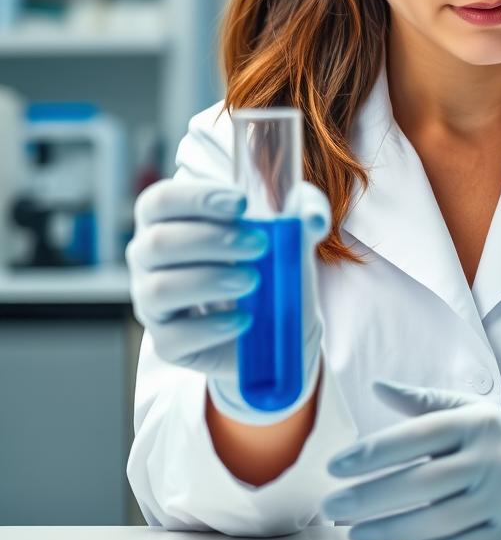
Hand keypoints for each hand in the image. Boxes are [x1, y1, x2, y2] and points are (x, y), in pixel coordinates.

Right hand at [126, 177, 330, 424]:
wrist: (275, 320)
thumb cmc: (269, 258)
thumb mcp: (289, 228)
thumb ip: (304, 210)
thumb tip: (312, 218)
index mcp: (168, 218)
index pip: (161, 200)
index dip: (196, 198)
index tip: (242, 203)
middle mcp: (149, 258)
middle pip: (157, 243)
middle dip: (211, 240)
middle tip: (259, 244)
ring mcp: (151, 302)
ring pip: (160, 289)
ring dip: (209, 281)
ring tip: (253, 281)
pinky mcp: (167, 342)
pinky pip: (175, 337)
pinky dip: (212, 327)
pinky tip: (245, 319)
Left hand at [321, 379, 500, 539]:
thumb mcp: (472, 409)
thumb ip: (423, 401)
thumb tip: (378, 385)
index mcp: (477, 422)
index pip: (415, 436)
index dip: (371, 453)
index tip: (335, 465)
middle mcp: (490, 458)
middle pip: (418, 483)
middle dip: (367, 497)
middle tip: (331, 505)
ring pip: (433, 520)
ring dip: (386, 529)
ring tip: (352, 531)